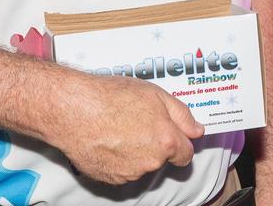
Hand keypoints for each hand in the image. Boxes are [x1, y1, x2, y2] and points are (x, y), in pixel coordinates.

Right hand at [50, 72, 203, 184]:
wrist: (75, 110)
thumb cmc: (111, 98)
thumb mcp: (156, 94)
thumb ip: (181, 114)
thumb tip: (197, 130)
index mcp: (165, 140)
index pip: (186, 154)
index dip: (180, 141)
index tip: (174, 134)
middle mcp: (150, 161)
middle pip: (162, 157)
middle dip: (156, 141)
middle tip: (139, 119)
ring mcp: (129, 173)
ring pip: (141, 163)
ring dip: (136, 149)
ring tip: (119, 125)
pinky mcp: (109, 179)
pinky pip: (122, 169)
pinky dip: (118, 157)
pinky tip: (108, 137)